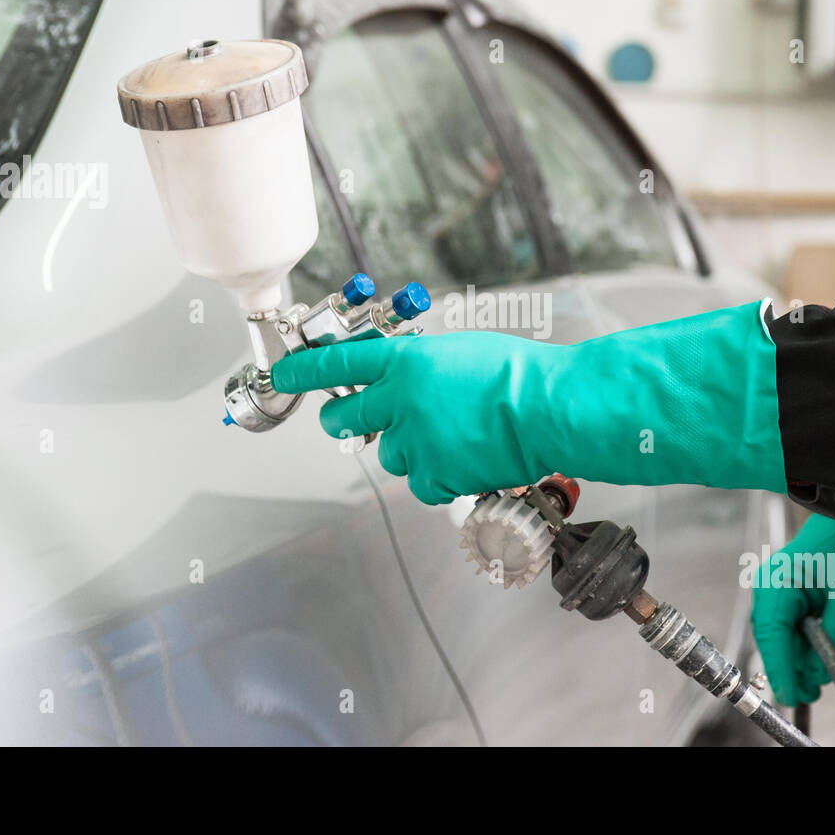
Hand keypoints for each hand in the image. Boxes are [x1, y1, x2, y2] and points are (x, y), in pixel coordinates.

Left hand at [270, 300, 785, 503]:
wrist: (549, 408)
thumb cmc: (520, 373)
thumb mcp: (461, 351)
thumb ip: (423, 365)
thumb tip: (406, 378)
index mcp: (406, 362)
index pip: (338, 363)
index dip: (304, 370)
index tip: (285, 374)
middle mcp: (401, 400)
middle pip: (345, 418)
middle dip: (343, 420)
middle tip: (352, 420)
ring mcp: (416, 440)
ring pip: (387, 453)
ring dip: (405, 449)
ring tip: (444, 439)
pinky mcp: (435, 474)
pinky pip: (419, 483)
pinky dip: (435, 478)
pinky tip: (460, 462)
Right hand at [750, 513, 834, 705]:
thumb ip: (833, 636)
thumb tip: (820, 671)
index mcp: (776, 586)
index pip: (772, 637)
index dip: (781, 670)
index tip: (792, 697)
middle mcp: (769, 591)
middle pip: (778, 643)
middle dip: (802, 664)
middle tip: (824, 684)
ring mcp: (776, 593)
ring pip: (788, 640)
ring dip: (814, 653)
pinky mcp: (788, 595)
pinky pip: (796, 629)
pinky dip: (816, 640)